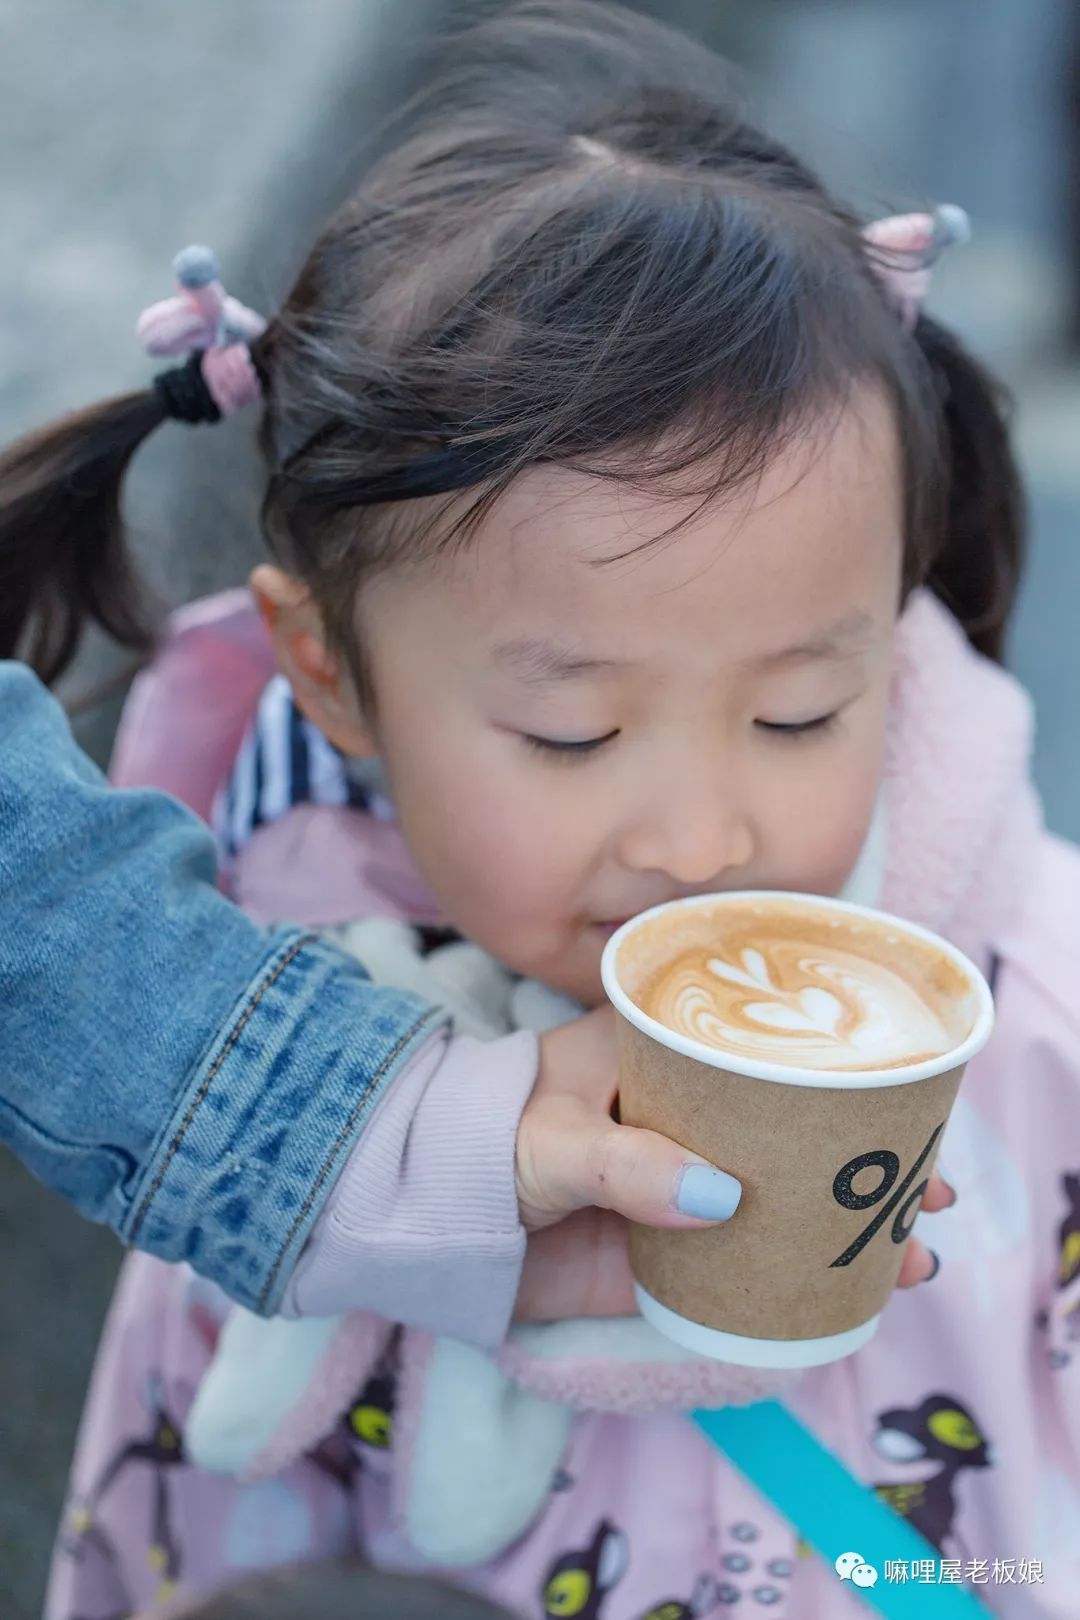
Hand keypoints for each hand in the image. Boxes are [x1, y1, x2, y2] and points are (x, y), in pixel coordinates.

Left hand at [514, 1004, 953, 1320]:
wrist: (418, 1218)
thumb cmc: (479, 1139)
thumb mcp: (550, 1139)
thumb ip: (622, 1163)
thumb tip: (720, 1197)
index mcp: (661, 1055)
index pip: (765, 1048)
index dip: (840, 1072)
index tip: (905, 1102)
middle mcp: (686, 1117)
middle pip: (795, 1131)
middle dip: (865, 1160)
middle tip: (931, 1192)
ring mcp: (681, 1188)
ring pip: (782, 1204)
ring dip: (847, 1228)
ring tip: (912, 1259)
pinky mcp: (665, 1254)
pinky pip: (744, 1269)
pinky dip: (797, 1283)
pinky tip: (850, 1301)